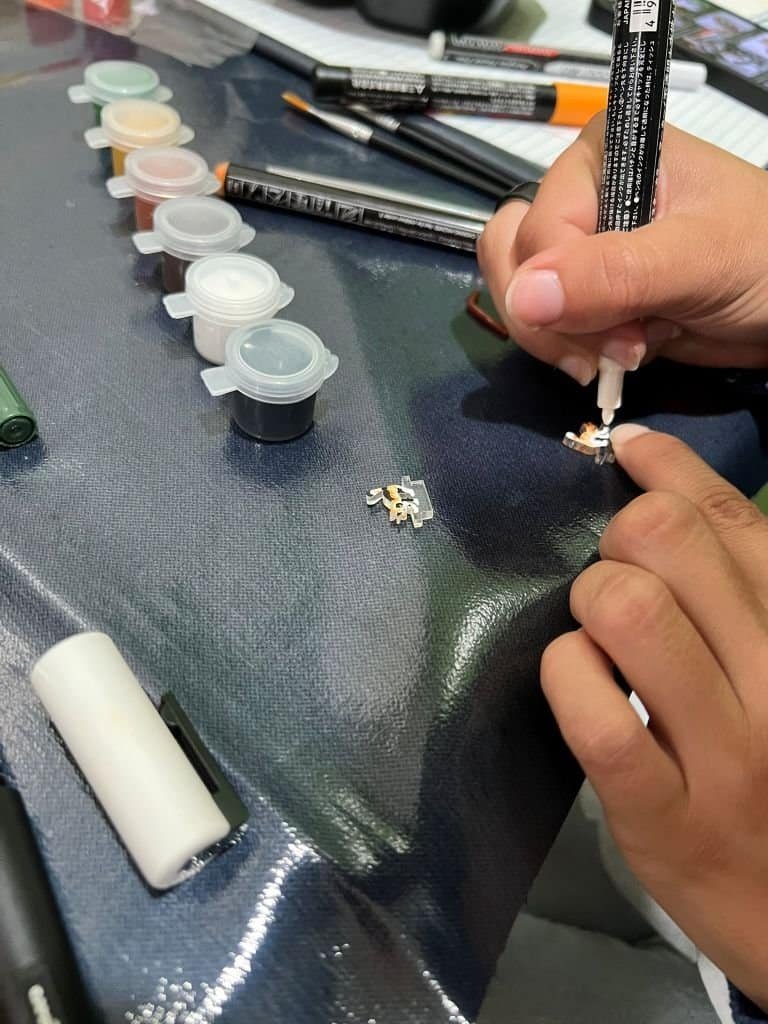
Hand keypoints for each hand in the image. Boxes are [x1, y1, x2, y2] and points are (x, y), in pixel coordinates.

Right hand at [476, 118, 767, 385]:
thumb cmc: (764, 259)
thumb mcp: (696, 260)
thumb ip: (613, 274)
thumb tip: (523, 296)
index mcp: (601, 157)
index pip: (535, 230)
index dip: (562, 292)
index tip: (622, 336)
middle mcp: (581, 194)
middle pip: (512, 260)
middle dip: (556, 321)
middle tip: (619, 353)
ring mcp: (581, 246)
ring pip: (520, 297)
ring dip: (565, 340)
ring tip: (629, 354)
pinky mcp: (588, 292)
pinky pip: (547, 324)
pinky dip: (577, 349)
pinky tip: (624, 354)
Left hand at [541, 424, 767, 1009]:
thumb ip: (728, 569)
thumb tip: (645, 451)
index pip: (731, 516)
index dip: (665, 468)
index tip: (626, 452)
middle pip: (666, 544)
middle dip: (616, 539)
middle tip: (614, 576)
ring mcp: (727, 754)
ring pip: (630, 612)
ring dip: (588, 603)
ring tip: (596, 636)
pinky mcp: (665, 820)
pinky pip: (598, 719)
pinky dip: (567, 678)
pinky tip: (575, 680)